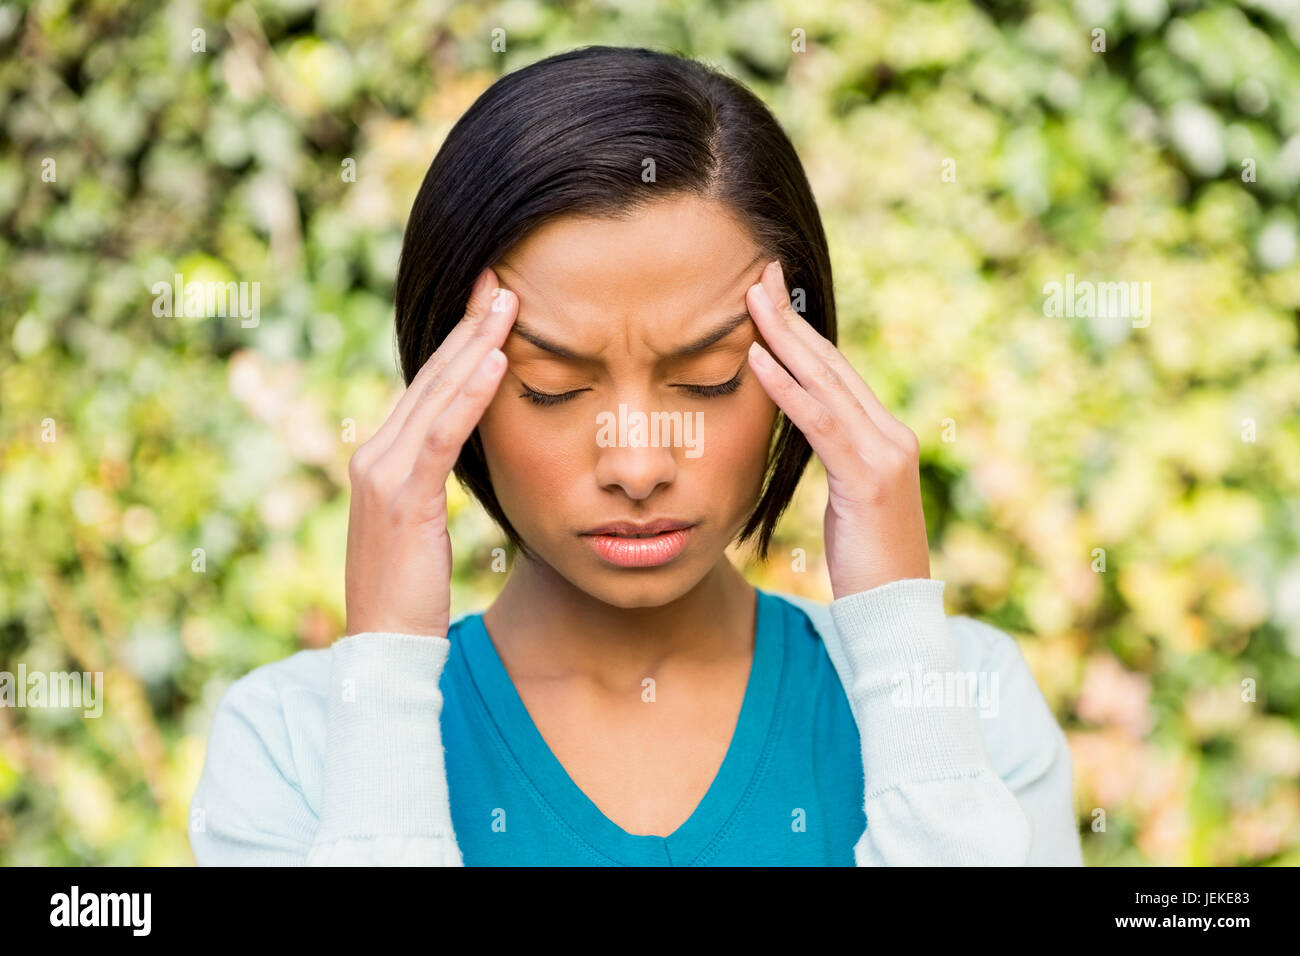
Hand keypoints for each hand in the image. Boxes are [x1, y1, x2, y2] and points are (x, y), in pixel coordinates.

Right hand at [343, 268, 515, 636]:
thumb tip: (464, 449)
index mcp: (382, 457)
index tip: (493, 305)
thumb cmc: (411, 590)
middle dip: (470, 327)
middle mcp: (374, 454)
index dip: (460, 343)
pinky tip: (497, 362)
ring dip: (475, 346)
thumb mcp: (422, 525)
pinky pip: (441, 435)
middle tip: (503, 282)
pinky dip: (469, 396)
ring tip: (508, 304)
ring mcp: (381, 472)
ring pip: (436, 394)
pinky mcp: (400, 495)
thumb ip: (433, 480)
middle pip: (431, 377)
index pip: (427, 387)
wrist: (384, 646)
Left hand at [744, 260, 929, 600]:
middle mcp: (891, 435)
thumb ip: (837, 458)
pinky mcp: (869, 479)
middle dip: (791, 318)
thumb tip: (810, 430)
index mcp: (885, 437)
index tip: (771, 297)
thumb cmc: (868, 564)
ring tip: (751, 302)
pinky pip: (820, 425)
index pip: (837, 372)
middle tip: (758, 275)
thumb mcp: (851, 501)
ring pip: (826, 384)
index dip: (803, 332)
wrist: (897, 613)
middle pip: (832, 364)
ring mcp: (884, 454)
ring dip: (785, 339)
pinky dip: (787, 390)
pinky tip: (758, 362)